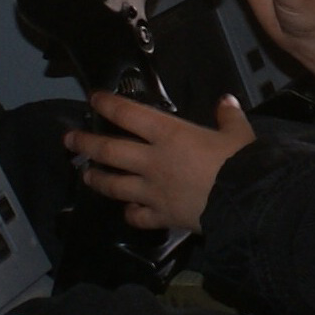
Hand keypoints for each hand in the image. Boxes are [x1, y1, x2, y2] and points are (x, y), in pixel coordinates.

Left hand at [67, 91, 254, 233]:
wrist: (245, 202)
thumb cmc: (240, 162)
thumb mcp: (239, 133)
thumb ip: (229, 116)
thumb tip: (226, 101)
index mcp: (169, 135)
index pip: (129, 115)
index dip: (108, 105)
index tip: (93, 99)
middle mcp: (152, 161)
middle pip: (110, 151)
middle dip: (86, 144)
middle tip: (69, 140)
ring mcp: (152, 191)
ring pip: (115, 185)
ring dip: (98, 179)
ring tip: (86, 176)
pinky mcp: (161, 215)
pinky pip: (138, 216)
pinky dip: (130, 213)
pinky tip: (128, 211)